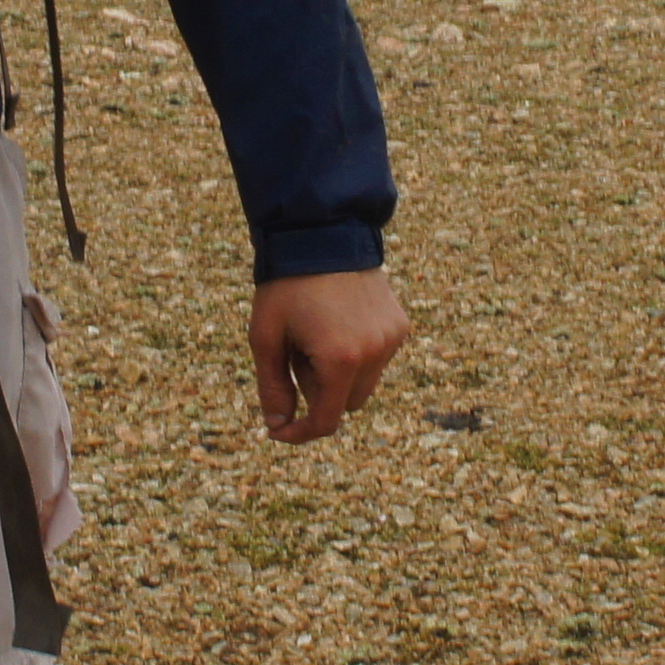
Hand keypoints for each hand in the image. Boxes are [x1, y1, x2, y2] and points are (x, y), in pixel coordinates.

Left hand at [249, 269, 409, 445]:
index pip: (326, 421)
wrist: (322, 232)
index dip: (300, 432)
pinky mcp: (400, 325)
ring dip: (339, 374)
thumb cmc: (286, 286)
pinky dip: (357, 354)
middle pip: (346, 404)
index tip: (278, 430)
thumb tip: (278, 425)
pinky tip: (337, 321)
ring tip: (318, 333)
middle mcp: (374, 353)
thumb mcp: (265, 337)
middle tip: (297, 352)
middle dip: (318, 390)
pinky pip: (378, 359)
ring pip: (364, 383)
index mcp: (340, 360)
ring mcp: (391, 339)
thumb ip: (272, 387)